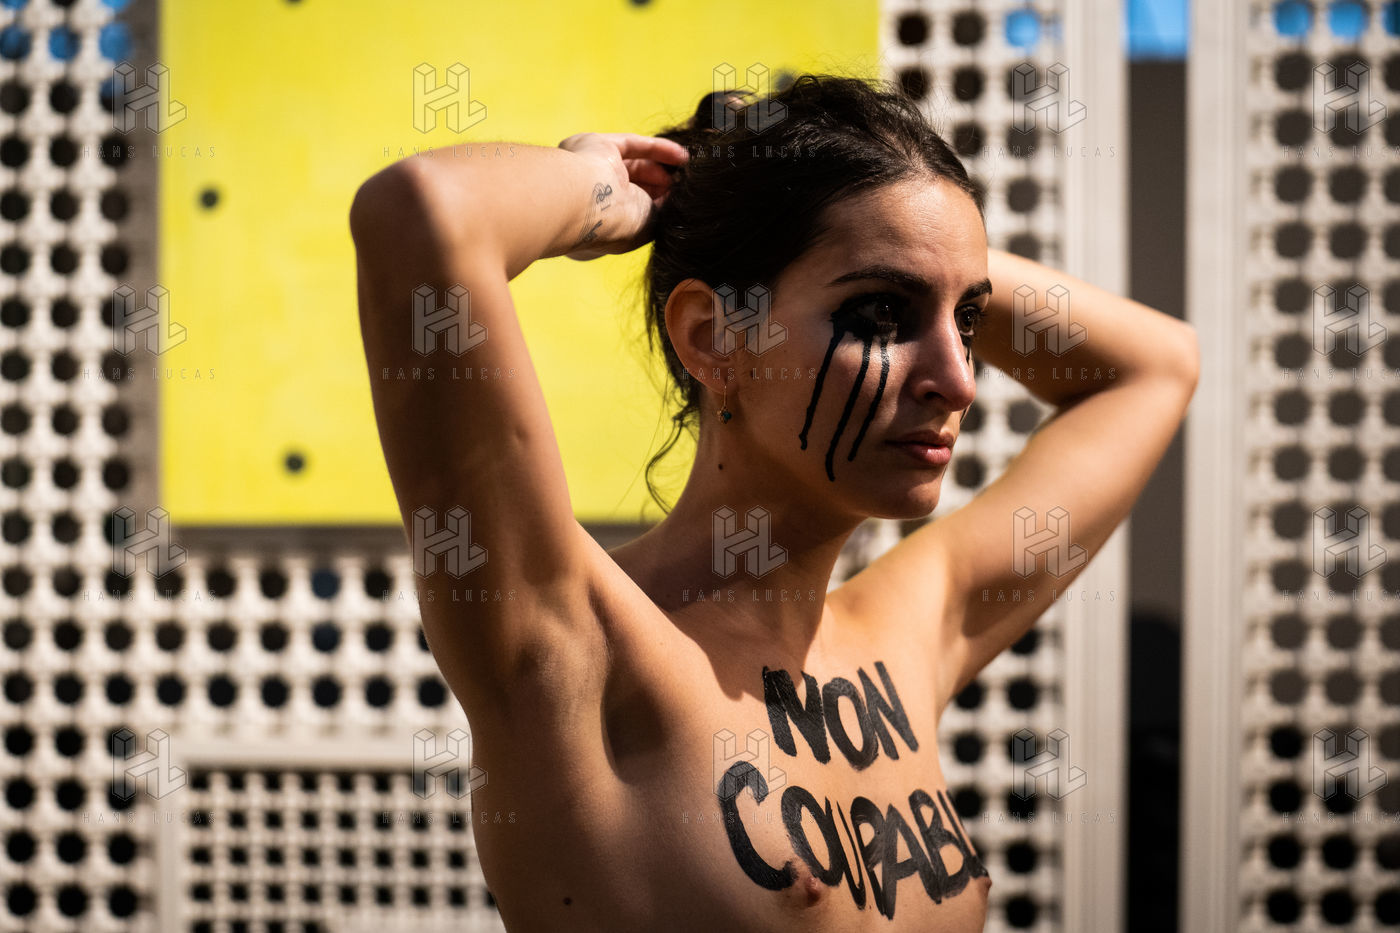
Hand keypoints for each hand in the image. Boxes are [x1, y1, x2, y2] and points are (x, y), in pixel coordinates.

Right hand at [556, 132, 687, 260]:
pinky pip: (633, 144)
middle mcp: (594, 194)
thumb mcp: (649, 224)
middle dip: (661, 185)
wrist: (589, 205)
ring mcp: (593, 167)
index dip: (657, 205)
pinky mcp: (598, 145)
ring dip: (662, 167)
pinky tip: (682, 157)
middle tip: (685, 186)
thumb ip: (662, 209)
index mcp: (601, 220)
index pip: (632, 209)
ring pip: (633, 163)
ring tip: (687, 172)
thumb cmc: (617, 224)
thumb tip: (677, 197)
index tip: (681, 204)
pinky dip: (659, 149)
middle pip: (633, 184)